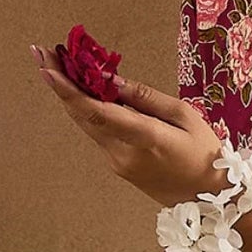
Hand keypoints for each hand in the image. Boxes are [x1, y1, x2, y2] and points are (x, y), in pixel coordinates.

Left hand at [31, 45, 225, 208]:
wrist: (209, 199)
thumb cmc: (206, 154)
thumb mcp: (186, 116)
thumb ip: (146, 98)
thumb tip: (111, 80)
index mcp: (146, 138)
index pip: (99, 112)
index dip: (70, 90)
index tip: (48, 68)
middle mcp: (123, 153)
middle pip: (83, 116)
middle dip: (60, 84)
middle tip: (42, 53)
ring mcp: (117, 162)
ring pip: (87, 124)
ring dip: (71, 95)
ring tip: (57, 65)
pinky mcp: (117, 166)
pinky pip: (99, 132)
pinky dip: (89, 110)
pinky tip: (85, 90)